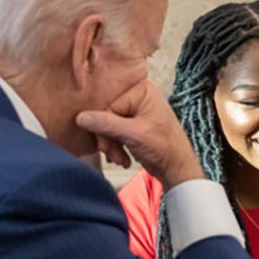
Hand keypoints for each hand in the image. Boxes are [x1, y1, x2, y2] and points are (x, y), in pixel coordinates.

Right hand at [75, 79, 202, 187]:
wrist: (176, 167)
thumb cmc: (165, 148)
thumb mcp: (133, 134)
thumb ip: (106, 124)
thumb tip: (81, 117)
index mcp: (143, 90)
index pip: (109, 106)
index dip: (104, 128)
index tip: (107, 146)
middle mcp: (139, 96)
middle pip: (107, 115)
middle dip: (108, 139)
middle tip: (114, 155)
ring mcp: (136, 110)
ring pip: (109, 125)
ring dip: (111, 145)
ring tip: (121, 159)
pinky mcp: (134, 123)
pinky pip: (114, 131)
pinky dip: (115, 145)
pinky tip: (122, 157)